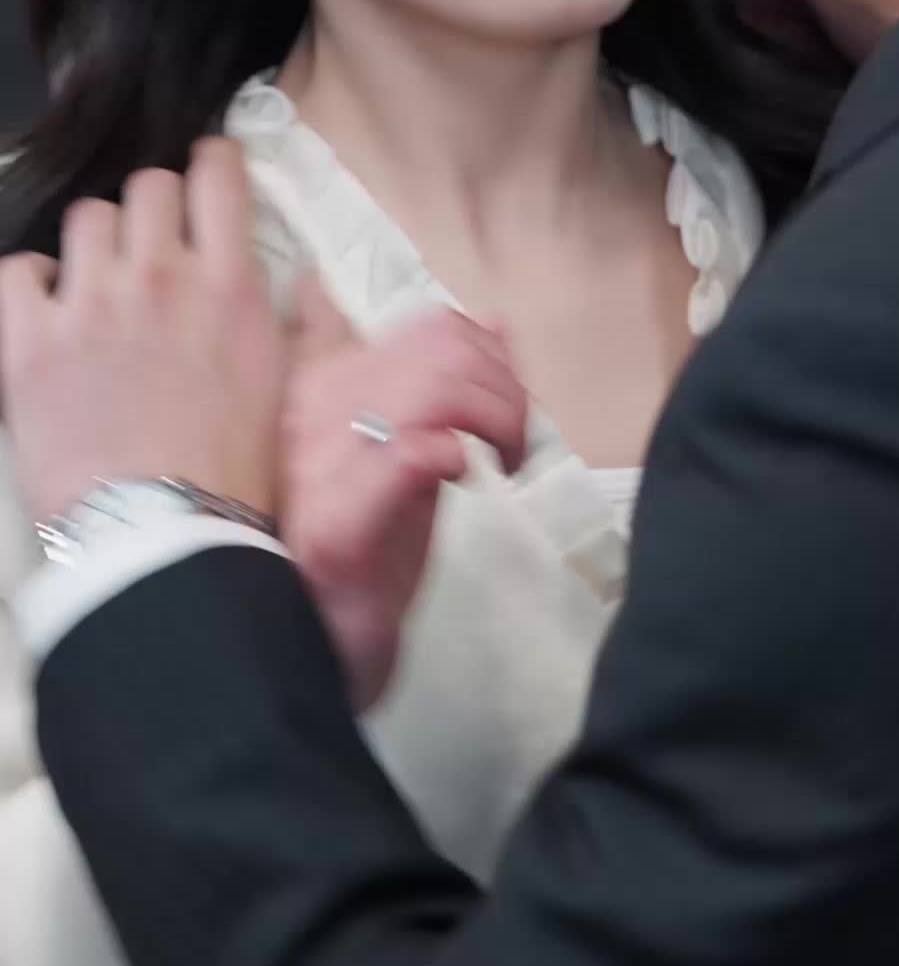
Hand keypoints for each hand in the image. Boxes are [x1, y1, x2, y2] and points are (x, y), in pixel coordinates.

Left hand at [0, 140, 286, 522]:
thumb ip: (302, 320)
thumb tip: (308, 276)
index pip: (217, 175)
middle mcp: (161, 276)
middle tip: (154, 247)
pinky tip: (47, 311)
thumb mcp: (290, 384)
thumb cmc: (237, 473)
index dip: (211, 164)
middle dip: (154, 208)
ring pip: (87, 218)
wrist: (169, 539)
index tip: (205, 173)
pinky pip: (17, 270)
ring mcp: (90, 304)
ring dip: (97, 245)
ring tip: (99, 287)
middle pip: (148, 186)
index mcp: (231, 285)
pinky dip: (31, 284)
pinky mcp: (29, 341)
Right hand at [282, 279, 526, 709]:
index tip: (508, 410)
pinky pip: (411, 452)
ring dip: (494, 421)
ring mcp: (321, 460)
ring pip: (435, 390)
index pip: (436, 328)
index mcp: (332, 380)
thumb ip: (451, 387)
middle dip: (506, 394)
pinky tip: (463, 480)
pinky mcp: (337, 519)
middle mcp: (317, 405)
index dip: (495, 360)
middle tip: (514, 447)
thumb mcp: (419, 451)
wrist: (328, 640)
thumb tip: (497, 324)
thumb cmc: (374, 546)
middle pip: (446, 353)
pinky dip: (453, 454)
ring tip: (502, 463)